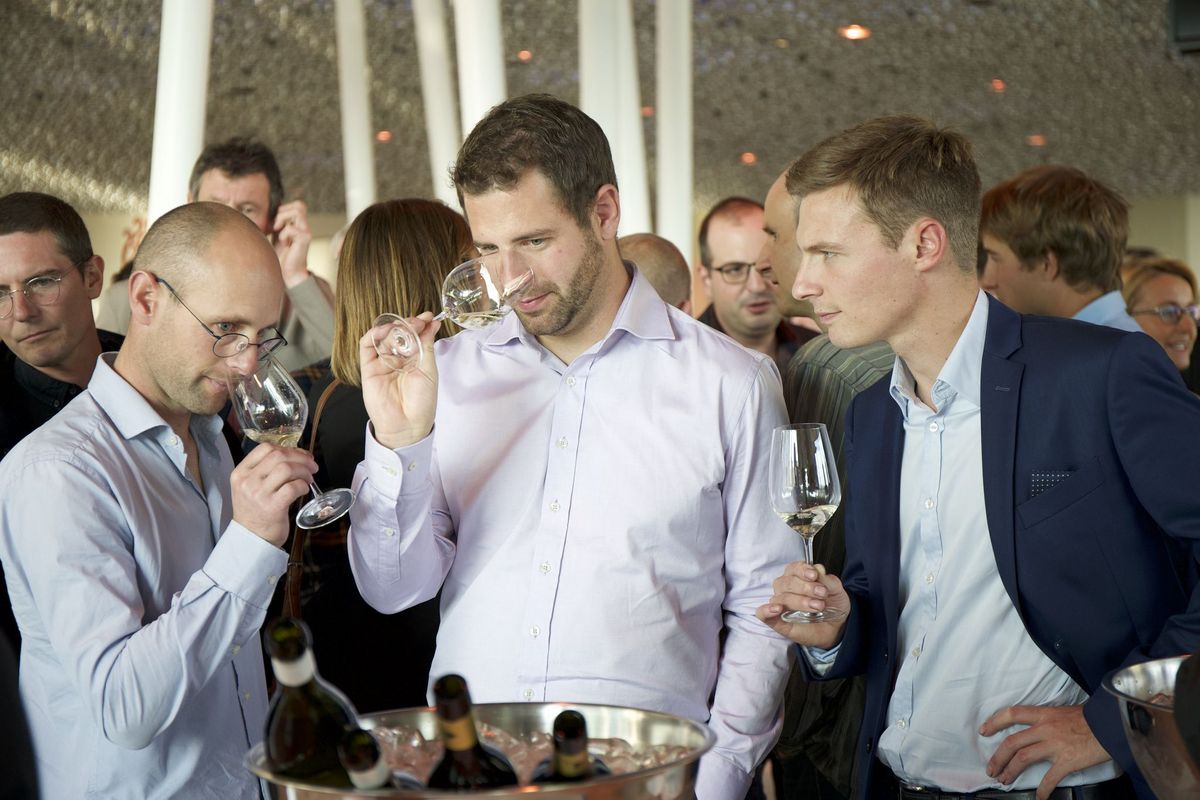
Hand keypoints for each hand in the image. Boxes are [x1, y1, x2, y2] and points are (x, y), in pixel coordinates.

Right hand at [230, 444, 316, 546]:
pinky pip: (294, 487)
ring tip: (309, 478)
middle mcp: (247, 481)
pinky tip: (304, 489)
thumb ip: (266, 470)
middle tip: (312, 465)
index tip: (300, 454)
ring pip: (287, 469)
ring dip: (304, 471)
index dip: (288, 448)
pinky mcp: (272, 507)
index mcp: (241, 472)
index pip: (265, 448)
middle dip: (301, 457)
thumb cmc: (256, 510)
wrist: (251, 538)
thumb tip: (297, 454)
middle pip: (279, 456)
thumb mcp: (251, 486)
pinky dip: (303, 485)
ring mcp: (259, 494)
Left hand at [272, 200, 312, 287]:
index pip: (298, 205)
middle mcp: (305, 227)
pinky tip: (284, 243)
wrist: (288, 273)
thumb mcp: (276, 235)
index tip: (275, 222)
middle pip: (300, 205)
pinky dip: (283, 234)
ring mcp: (306, 232)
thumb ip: (277, 222)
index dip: (284, 208)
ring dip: (283, 219)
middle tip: (276, 225)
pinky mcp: (305, 239)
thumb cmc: (282, 257)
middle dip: (283, 212)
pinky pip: (291, 227)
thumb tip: (272, 208)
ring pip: (297, 211)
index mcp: (299, 225)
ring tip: (278, 231)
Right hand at [359, 313, 440, 449]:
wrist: (408, 425)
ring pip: (383, 337)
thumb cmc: (422, 402)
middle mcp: (397, 359)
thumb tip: (432, 324)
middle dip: (409, 324)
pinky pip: (367, 346)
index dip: (420, 325)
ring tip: (406, 325)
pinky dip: (374, 334)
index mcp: (414, 360)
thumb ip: (427, 346)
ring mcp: (382, 363)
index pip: (414, 336)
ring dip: (394, 327)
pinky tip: (386, 330)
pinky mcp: (368, 368)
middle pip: (399, 334)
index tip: (429, 317)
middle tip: (419, 321)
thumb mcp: (429, 370)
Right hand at [756, 561, 849, 648]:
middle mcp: (786, 589)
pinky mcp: (777, 621)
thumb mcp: (837, 591)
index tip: (814, 575)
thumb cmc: (834, 606)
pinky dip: (766, 610)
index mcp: (799, 577)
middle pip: (786, 582)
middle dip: (804, 587)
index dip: (802, 570)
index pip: (793, 568)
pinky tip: (777, 609)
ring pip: (779, 598)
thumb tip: (818, 569)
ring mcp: (780, 605)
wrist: (837, 628)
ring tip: (817, 606)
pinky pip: (762, 614)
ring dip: (798, 601)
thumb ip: (827, 580)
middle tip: (821, 594)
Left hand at [982, 704, 1111, 798]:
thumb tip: (1034, 729)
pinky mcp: (1067, 761)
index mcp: (1043, 715)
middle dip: (997, 757)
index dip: (994, 722)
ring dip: (1010, 771)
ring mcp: (1054, 745)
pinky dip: (1042, 790)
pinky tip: (1039, 797)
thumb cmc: (1090, 719)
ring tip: (1004, 780)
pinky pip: (1049, 778)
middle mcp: (1045, 729)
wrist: (1112, 724)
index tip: (984, 731)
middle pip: (1011, 743)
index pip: (1011, 714)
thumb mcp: (1063, 712)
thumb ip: (1046, 720)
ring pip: (1022, 759)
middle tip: (991, 769)